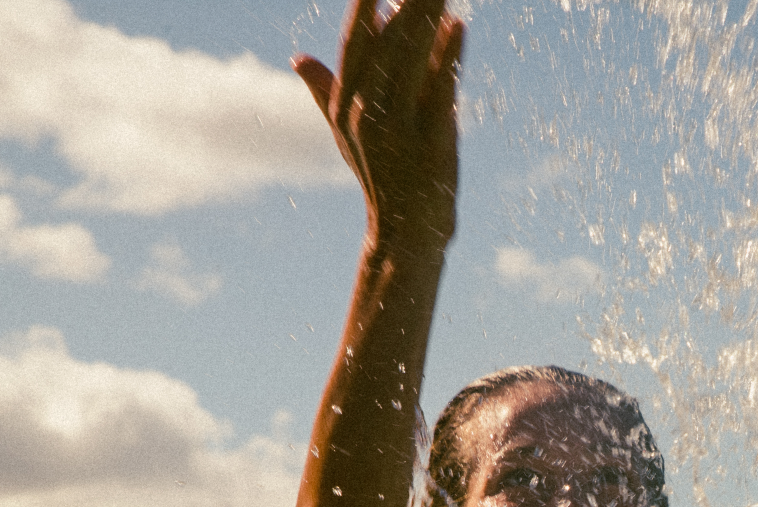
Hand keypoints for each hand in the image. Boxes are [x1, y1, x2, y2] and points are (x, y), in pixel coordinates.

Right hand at [294, 0, 463, 250]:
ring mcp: (398, 129)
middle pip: (387, 43)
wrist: (404, 232)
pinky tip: (459, 26)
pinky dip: (449, 57)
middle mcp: (366, 113)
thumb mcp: (345, 134)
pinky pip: (440, 90)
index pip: (355, 44)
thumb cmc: (380, 177)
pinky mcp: (431, 143)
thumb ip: (326, 92)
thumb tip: (298, 59)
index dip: (364, 7)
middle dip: (407, 3)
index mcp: (346, 105)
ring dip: (428, 16)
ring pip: (412, 59)